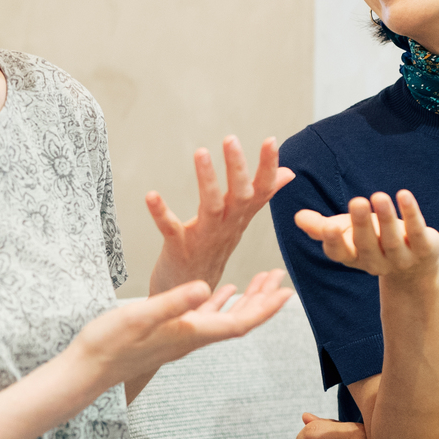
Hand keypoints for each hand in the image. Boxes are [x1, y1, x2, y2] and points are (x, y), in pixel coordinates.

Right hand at [72, 271, 291, 388]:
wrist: (88, 369)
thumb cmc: (109, 343)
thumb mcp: (141, 316)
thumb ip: (174, 302)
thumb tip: (206, 286)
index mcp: (191, 333)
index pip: (239, 322)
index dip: (264, 308)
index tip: (286, 292)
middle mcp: (192, 337)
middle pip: (238, 320)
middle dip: (263, 301)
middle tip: (280, 278)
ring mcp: (181, 336)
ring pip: (224, 317)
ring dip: (246, 300)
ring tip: (262, 280)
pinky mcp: (169, 333)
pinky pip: (204, 316)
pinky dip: (218, 301)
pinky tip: (222, 290)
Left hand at [147, 136, 295, 292]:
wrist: (190, 298)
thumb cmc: (211, 252)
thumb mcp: (239, 222)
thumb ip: (260, 196)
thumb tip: (287, 172)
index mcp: (239, 219)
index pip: (261, 191)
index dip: (268, 167)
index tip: (272, 141)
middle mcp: (226, 228)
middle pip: (239, 197)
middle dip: (237, 168)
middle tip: (231, 139)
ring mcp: (204, 239)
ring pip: (211, 208)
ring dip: (208, 181)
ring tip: (201, 153)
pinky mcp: (179, 248)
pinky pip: (171, 229)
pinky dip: (161, 212)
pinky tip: (152, 195)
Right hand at [292, 190, 438, 281]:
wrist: (414, 266)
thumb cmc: (372, 242)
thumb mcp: (345, 234)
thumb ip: (321, 227)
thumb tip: (298, 218)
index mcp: (353, 257)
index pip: (340, 253)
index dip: (334, 241)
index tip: (329, 226)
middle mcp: (376, 261)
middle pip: (366, 244)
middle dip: (362, 224)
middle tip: (357, 202)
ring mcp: (401, 258)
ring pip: (391, 239)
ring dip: (386, 217)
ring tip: (379, 196)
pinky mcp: (424, 249)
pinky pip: (417, 231)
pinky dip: (411, 213)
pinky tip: (404, 195)